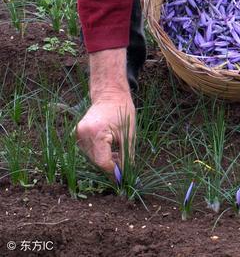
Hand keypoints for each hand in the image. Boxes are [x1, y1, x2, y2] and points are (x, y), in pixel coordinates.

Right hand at [76, 48, 134, 177]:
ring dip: (105, 160)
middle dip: (110, 166)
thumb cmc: (123, 112)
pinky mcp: (77, 134)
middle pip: (96, 161)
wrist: (110, 95)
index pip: (102, 161)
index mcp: (96, 132)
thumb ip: (126, 156)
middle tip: (123, 168)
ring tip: (119, 154)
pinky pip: (88, 150)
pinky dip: (99, 153)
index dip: (113, 171)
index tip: (122, 177)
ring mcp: (77, 134)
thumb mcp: (129, 135)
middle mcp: (82, 134)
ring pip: (92, 157)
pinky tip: (110, 150)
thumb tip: (126, 174)